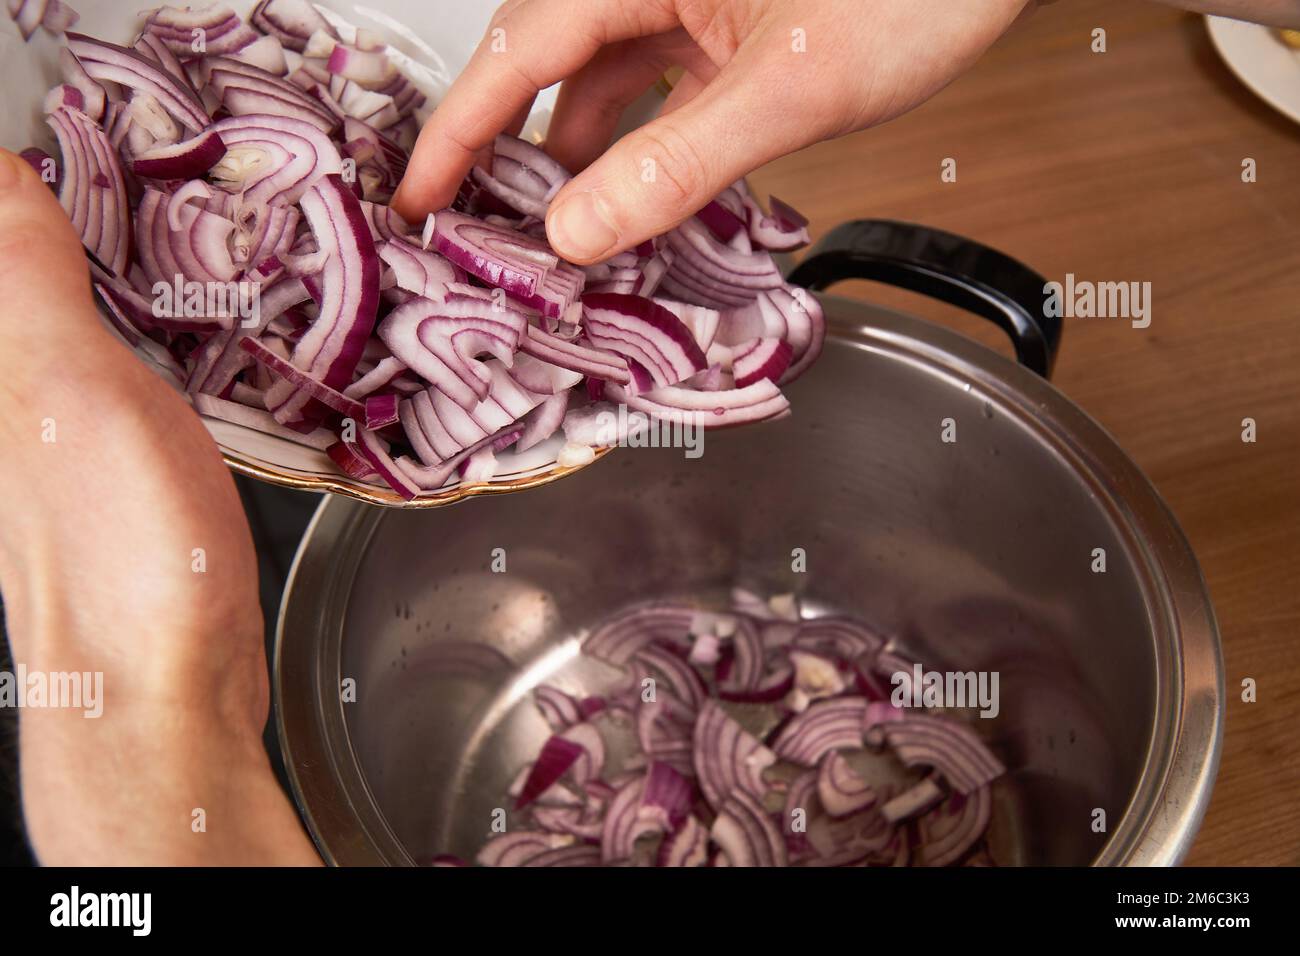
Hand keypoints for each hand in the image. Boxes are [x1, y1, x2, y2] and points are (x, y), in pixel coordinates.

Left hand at [0, 149, 317, 864]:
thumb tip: (0, 173)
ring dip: (112, 266)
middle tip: (149, 187)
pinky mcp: (99, 459)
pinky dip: (144, 323)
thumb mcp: (64, 387)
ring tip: (176, 232)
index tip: (89, 152)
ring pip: (63, 312)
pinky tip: (188, 317)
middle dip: (75, 218)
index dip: (29, 180)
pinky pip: (105, 358)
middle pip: (28, 277)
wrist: (164, 686)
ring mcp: (43, 429)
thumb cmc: (119, 556)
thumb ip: (24, 276)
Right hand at [392, 0, 1030, 262]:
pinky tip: (638, 204)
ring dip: (578, 160)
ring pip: (605, 83)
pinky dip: (645, 151)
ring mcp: (698, 3)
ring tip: (553, 238)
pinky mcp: (734, 30)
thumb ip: (679, 161)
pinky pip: (664, 93)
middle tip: (473, 230)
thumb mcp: (793, 86)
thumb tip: (578, 228)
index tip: (417, 197)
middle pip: (548, 64)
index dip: (458, 130)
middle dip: (509, 150)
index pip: (517, 47)